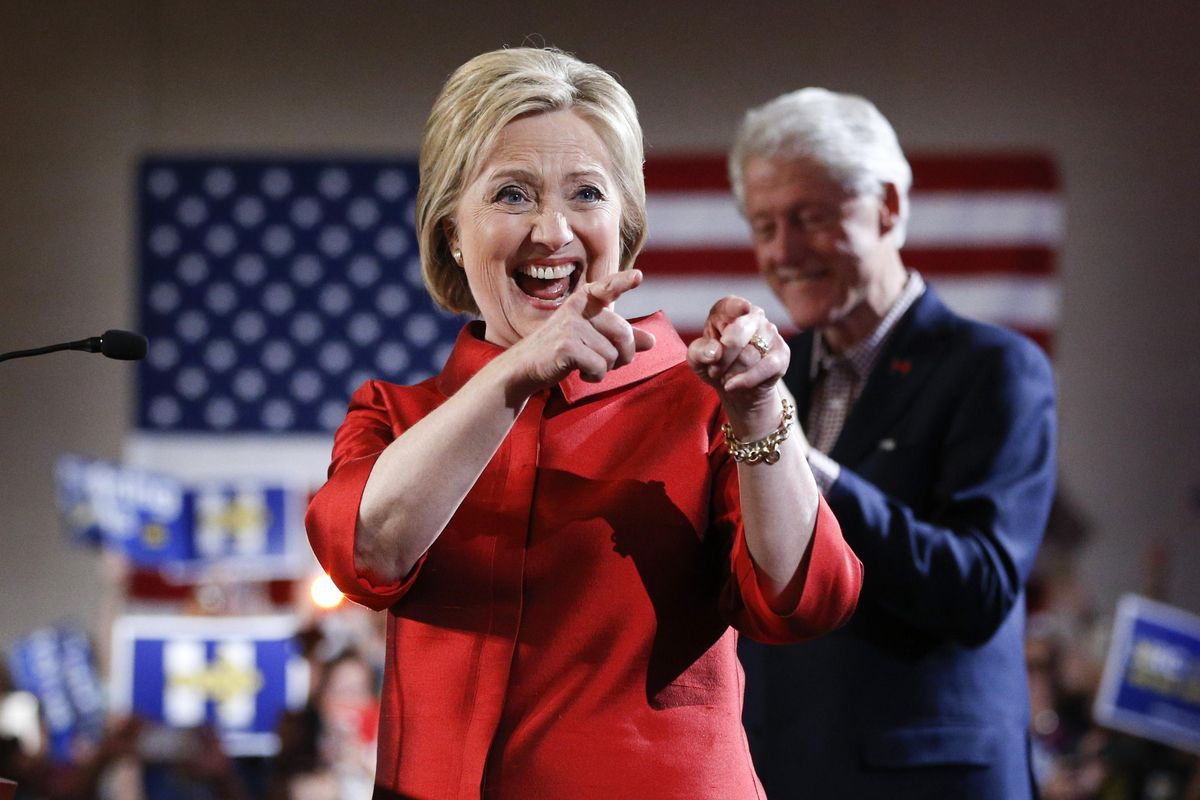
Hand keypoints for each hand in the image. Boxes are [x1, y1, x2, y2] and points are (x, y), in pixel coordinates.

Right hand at [505, 268, 655, 391]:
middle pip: (623, 332)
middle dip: (625, 355)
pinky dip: (594, 376)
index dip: (624, 282)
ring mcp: (571, 325)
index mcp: (586, 299)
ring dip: (605, 369)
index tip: (639, 276)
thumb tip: (653, 341)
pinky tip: (581, 373)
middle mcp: (578, 307)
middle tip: (611, 363)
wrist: (526, 365)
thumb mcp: (594, 339)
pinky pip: (599, 366)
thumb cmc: (564, 350)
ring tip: (587, 365)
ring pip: (612, 354)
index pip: (608, 287)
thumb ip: (623, 338)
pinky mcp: (566, 346)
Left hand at [687, 295, 788, 435]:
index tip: (743, 309)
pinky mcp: (782, 353)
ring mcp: (771, 333)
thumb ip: (700, 351)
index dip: (736, 307)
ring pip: (749, 356)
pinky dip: (747, 379)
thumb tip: (714, 352)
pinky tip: (733, 385)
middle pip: (738, 334)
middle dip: (722, 358)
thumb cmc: (713, 363)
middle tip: (713, 371)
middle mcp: (754, 316)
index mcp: (730, 309)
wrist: (734, 386)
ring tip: (724, 377)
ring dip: (731, 372)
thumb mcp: (697, 358)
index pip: (732, 305)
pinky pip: (766, 367)